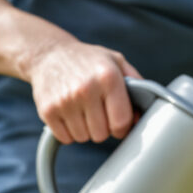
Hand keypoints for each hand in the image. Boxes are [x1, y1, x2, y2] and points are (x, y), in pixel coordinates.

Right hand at [22, 39, 141, 143]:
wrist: (48, 54)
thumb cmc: (88, 60)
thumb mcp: (116, 61)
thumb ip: (136, 83)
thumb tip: (145, 111)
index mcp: (108, 78)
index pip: (121, 121)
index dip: (123, 128)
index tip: (120, 125)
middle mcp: (86, 89)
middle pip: (102, 134)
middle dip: (104, 128)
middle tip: (99, 114)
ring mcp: (65, 101)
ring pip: (84, 137)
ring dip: (86, 130)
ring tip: (84, 111)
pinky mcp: (47, 111)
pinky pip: (66, 138)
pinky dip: (69, 131)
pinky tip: (70, 114)